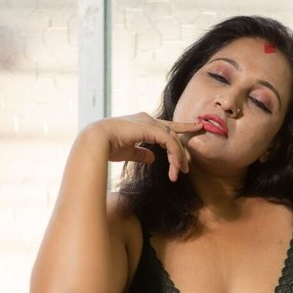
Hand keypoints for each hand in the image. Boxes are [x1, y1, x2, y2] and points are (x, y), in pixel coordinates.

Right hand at [83, 112, 203, 181]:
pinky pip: (169, 142)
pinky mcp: (150, 128)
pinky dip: (174, 154)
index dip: (183, 126)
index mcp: (142, 123)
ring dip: (178, 157)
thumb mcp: (129, 152)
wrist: (96, 142)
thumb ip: (141, 153)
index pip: (167, 125)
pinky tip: (175, 167)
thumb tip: (152, 158)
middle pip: (173, 133)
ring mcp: (149, 122)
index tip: (197, 127)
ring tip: (179, 173)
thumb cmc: (107, 147)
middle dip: (181, 151)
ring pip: (173, 139)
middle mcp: (148, 119)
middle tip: (186, 168)